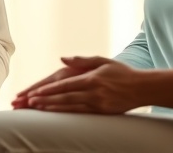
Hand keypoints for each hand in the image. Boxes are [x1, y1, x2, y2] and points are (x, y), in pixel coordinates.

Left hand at [22, 56, 143, 113]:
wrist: (143, 88)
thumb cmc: (122, 72)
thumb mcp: (103, 61)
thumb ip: (82, 61)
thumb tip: (63, 59)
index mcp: (93, 78)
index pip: (66, 84)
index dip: (49, 89)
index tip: (35, 92)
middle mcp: (94, 92)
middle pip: (65, 97)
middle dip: (46, 100)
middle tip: (29, 102)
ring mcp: (98, 104)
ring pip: (70, 107)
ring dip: (53, 108)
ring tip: (38, 108)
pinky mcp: (102, 112)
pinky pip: (80, 114)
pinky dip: (66, 114)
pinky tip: (55, 114)